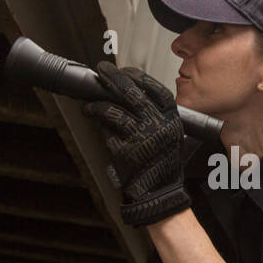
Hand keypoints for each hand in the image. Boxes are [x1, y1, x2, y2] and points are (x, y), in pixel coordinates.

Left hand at [81, 61, 190, 226]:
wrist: (159, 192)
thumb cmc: (161, 162)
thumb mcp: (168, 133)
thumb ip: (153, 113)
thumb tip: (124, 90)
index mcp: (172, 118)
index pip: (155, 88)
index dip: (137, 76)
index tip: (124, 71)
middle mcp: (160, 125)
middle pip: (133, 93)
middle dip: (113, 78)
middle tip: (102, 70)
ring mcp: (143, 137)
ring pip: (115, 110)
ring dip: (98, 103)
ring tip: (90, 103)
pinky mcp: (127, 150)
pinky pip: (108, 130)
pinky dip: (99, 122)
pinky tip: (93, 118)